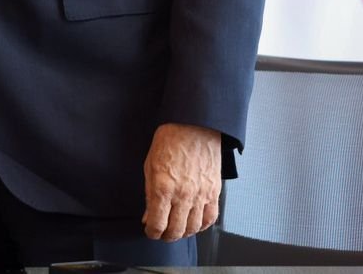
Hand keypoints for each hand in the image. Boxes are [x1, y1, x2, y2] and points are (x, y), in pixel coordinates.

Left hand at [141, 122, 221, 241]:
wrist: (193, 126)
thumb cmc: (170, 142)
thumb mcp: (150, 167)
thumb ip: (149, 195)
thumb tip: (149, 215)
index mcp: (163, 188)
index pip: (157, 224)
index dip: (152, 233)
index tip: (150, 231)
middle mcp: (183, 195)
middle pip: (176, 231)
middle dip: (167, 236)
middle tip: (163, 233)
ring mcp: (200, 194)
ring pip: (194, 228)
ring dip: (184, 233)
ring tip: (178, 229)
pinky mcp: (214, 192)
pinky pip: (210, 218)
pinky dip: (202, 226)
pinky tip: (195, 223)